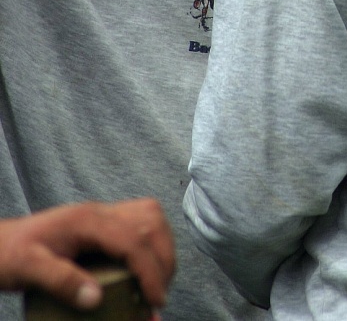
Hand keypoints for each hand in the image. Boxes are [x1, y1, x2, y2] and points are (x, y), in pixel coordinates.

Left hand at [0, 199, 174, 307]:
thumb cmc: (10, 253)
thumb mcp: (28, 270)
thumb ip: (61, 282)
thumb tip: (96, 300)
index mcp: (86, 220)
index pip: (133, 239)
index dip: (150, 270)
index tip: (156, 300)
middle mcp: (100, 212)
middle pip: (150, 221)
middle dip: (164, 257)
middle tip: (159, 294)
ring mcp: (103, 214)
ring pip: (150, 215)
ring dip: (162, 246)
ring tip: (157, 280)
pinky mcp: (102, 222)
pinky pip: (139, 223)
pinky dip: (150, 243)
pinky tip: (143, 267)